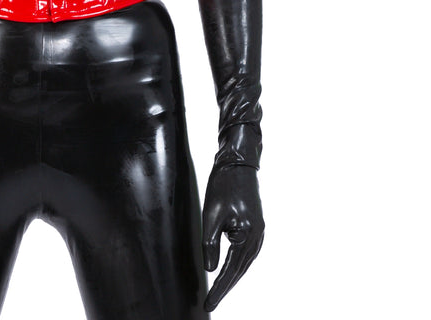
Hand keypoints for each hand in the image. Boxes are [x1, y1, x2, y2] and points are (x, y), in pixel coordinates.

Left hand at [201, 164, 263, 310]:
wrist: (237, 163)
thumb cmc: (223, 185)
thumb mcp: (210, 214)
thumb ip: (210, 244)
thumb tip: (211, 270)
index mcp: (248, 235)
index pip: (231, 270)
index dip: (219, 289)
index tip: (209, 304)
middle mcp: (258, 237)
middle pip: (240, 269)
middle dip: (225, 287)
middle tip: (210, 303)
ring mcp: (258, 231)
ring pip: (244, 262)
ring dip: (231, 277)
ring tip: (218, 291)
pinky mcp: (255, 226)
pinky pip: (246, 252)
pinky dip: (236, 263)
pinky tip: (229, 268)